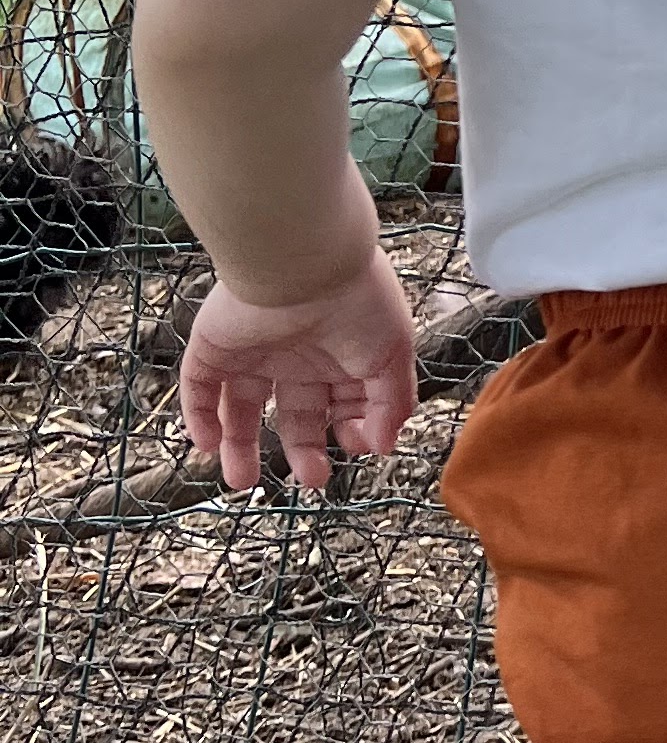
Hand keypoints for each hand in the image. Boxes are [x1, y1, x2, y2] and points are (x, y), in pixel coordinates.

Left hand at [179, 250, 418, 491]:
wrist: (304, 261)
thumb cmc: (358, 301)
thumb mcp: (392, 356)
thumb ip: (392, 404)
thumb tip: (382, 446)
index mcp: (341, 357)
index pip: (343, 406)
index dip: (351, 431)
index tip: (355, 443)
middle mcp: (297, 357)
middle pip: (295, 415)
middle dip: (302, 450)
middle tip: (310, 479)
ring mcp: (253, 353)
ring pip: (239, 408)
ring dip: (238, 446)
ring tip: (241, 481)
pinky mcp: (214, 346)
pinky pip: (198, 387)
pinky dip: (198, 418)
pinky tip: (207, 445)